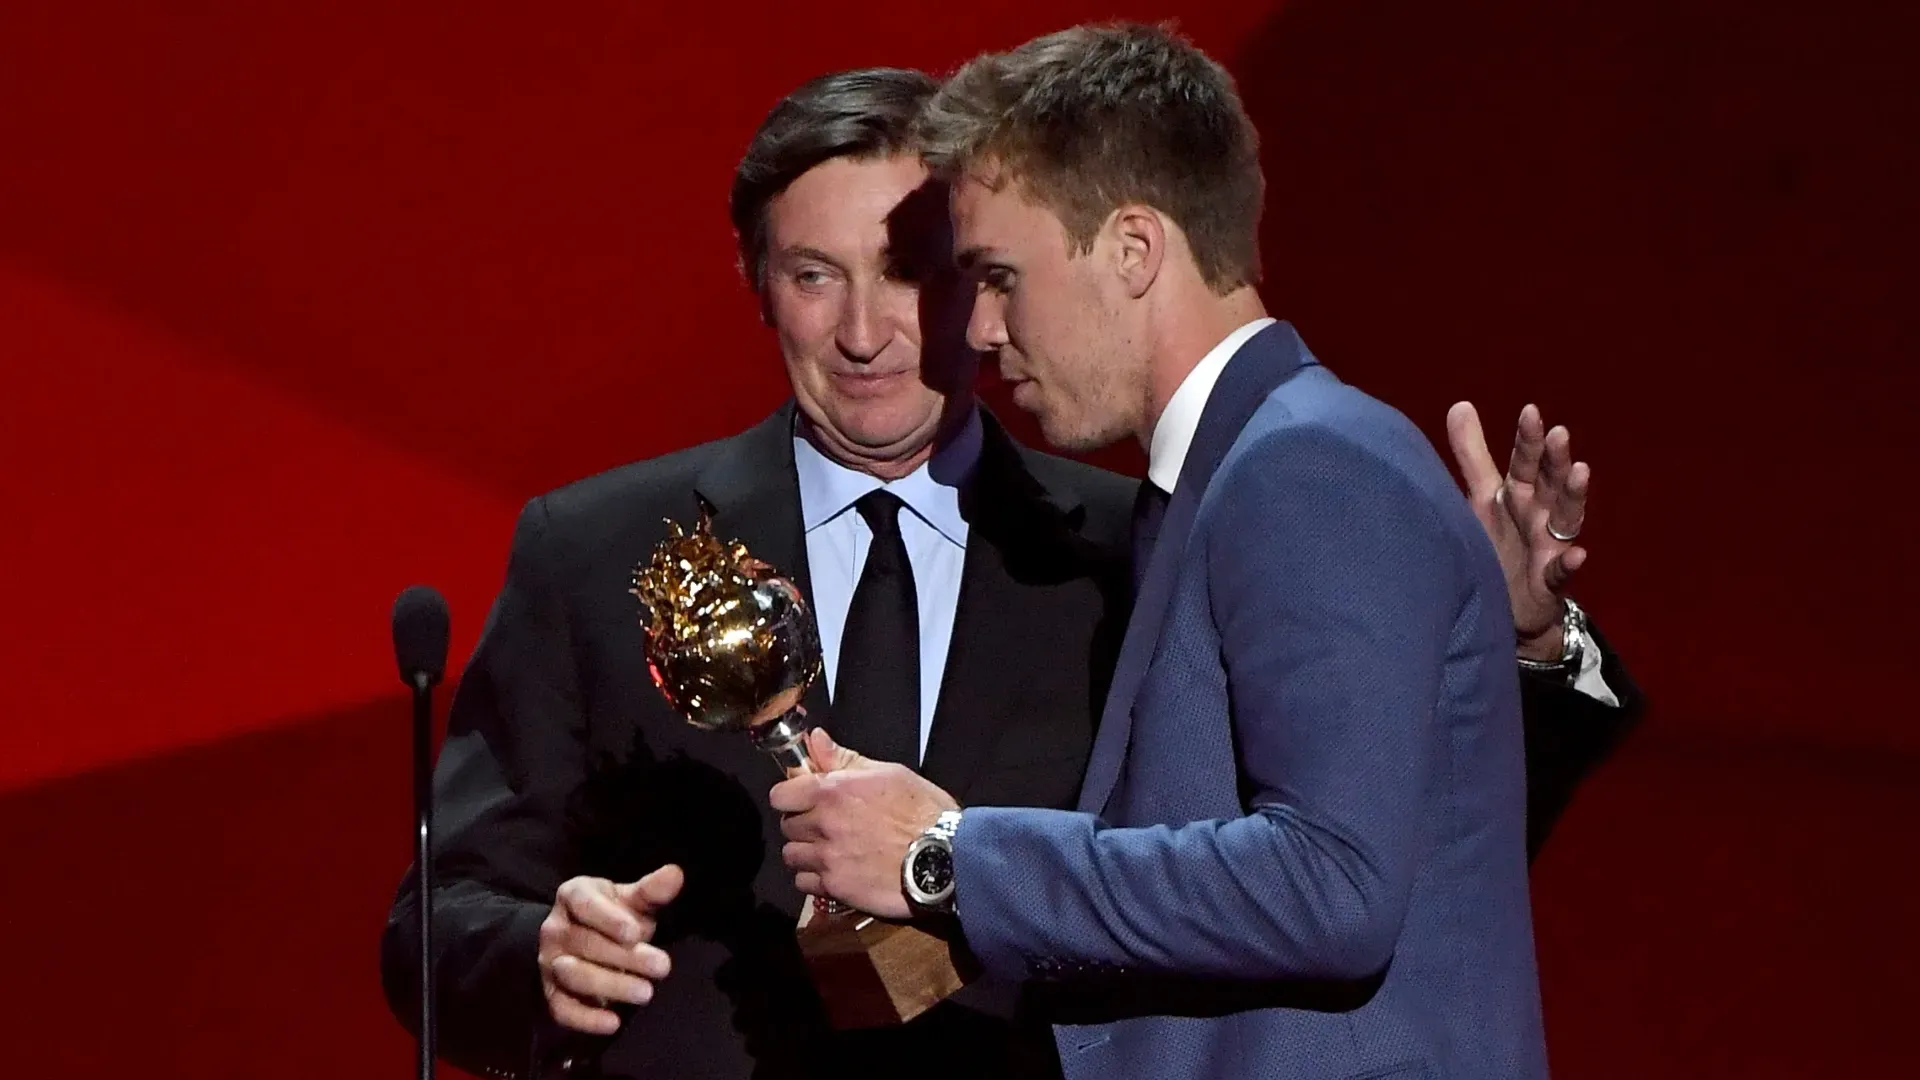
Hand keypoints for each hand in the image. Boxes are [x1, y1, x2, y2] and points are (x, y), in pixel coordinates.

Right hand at [537, 864, 683, 1034]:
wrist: (581, 940)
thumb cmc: (612, 916)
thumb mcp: (631, 900)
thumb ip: (651, 890)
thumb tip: (675, 874)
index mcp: (572, 895)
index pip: (584, 903)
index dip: (608, 918)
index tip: (635, 933)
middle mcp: (554, 928)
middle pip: (586, 943)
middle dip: (626, 957)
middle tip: (663, 966)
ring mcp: (550, 962)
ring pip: (575, 975)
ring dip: (611, 985)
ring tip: (646, 992)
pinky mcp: (550, 993)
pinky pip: (562, 1008)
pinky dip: (586, 1018)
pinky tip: (613, 1022)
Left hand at [770, 729, 957, 918]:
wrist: (946, 858)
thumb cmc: (924, 812)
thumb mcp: (888, 773)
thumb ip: (845, 758)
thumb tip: (815, 739)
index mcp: (833, 791)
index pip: (780, 795)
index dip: (791, 796)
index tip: (803, 800)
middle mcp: (824, 824)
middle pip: (787, 826)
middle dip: (803, 825)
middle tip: (826, 826)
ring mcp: (827, 858)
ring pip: (792, 856)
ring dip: (806, 853)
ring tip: (830, 851)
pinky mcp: (836, 886)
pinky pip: (804, 882)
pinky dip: (815, 878)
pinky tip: (835, 872)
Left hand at [1447, 402, 1589, 660]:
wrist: (1507, 604)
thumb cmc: (1498, 541)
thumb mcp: (1482, 496)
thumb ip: (1472, 454)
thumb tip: (1461, 404)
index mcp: (1521, 493)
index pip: (1525, 461)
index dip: (1528, 439)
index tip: (1530, 411)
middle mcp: (1540, 514)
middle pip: (1550, 482)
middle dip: (1555, 459)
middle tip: (1558, 433)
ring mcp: (1549, 547)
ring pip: (1566, 518)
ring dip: (1572, 496)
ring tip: (1580, 472)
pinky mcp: (1549, 582)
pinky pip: (1561, 572)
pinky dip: (1569, 564)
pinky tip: (1578, 555)